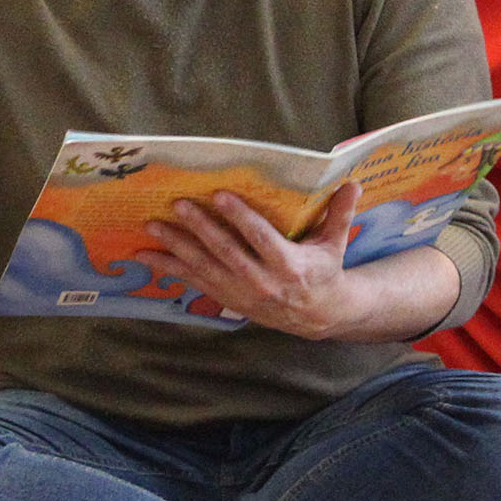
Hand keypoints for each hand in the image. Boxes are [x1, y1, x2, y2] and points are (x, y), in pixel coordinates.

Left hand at [137, 183, 360, 339]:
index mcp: (289, 266)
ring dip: (176, 248)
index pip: (261, 238)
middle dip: (200, 229)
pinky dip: (170, 270)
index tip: (219, 196)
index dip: (239, 217)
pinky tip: (147, 257)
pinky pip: (194, 283)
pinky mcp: (227, 299)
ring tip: (153, 227)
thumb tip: (353, 183)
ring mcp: (241, 294)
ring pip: (205, 268)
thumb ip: (340, 214)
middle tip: (178, 205)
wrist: (318, 316)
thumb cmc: (325, 271)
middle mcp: (262, 282)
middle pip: (226, 252)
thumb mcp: (335, 244)